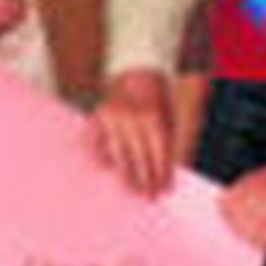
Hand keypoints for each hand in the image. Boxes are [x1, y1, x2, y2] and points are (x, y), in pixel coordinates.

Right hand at [91, 68, 175, 195]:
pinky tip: (106, 169)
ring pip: (116, 155)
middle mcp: (132, 120)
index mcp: (153, 119)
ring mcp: (112, 119)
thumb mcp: (169, 116)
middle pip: (138, 158)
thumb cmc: (156, 98)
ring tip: (131, 190)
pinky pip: (96, 143)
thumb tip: (166, 173)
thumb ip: (168, 142)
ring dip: (124, 175)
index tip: (163, 191)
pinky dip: (100, 157)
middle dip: (144, 180)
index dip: (161, 175)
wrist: (135, 69)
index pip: (158, 154)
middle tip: (147, 197)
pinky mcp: (97, 117)